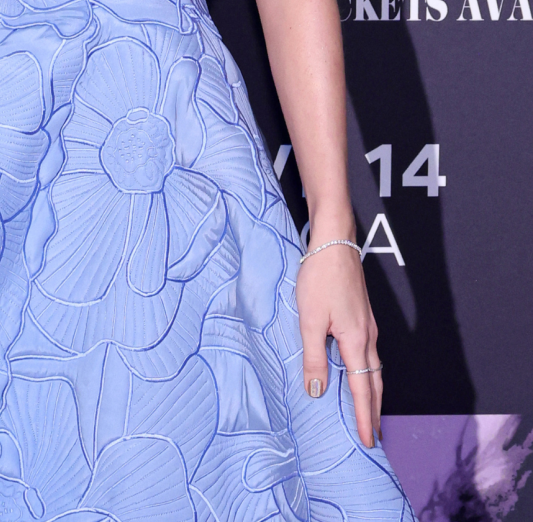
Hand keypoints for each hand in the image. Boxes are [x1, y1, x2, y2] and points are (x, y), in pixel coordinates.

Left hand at [296, 240, 381, 447]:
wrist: (335, 243)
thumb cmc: (320, 278)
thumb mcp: (310, 319)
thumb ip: (314, 356)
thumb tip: (317, 391)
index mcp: (356, 341)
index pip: (362, 389)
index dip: (364, 416)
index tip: (369, 441)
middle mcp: (368, 337)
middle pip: (374, 383)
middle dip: (373, 411)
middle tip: (373, 436)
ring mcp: (368, 326)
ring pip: (373, 369)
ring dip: (371, 393)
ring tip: (366, 412)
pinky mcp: (362, 317)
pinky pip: (368, 354)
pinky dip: (366, 373)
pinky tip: (358, 374)